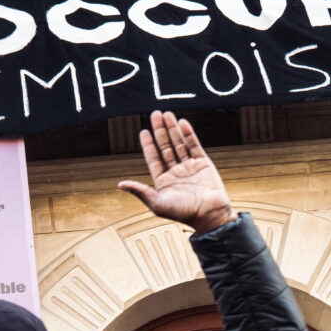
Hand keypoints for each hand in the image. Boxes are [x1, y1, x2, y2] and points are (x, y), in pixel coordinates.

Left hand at [120, 111, 234, 234]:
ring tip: (167, 114)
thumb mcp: (157, 203)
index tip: (144, 131)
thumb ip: (140, 190)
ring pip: (179, 143)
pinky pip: (194, 145)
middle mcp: (175, 172)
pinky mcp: (203, 163)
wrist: (209, 215)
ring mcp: (189, 166)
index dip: (148, 144)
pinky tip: (182, 123)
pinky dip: (189, 134)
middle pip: (165, 146)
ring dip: (173, 128)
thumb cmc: (183, 213)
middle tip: (155, 114)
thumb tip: (120, 184)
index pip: (153, 158)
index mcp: (163, 180)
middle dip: (160, 130)